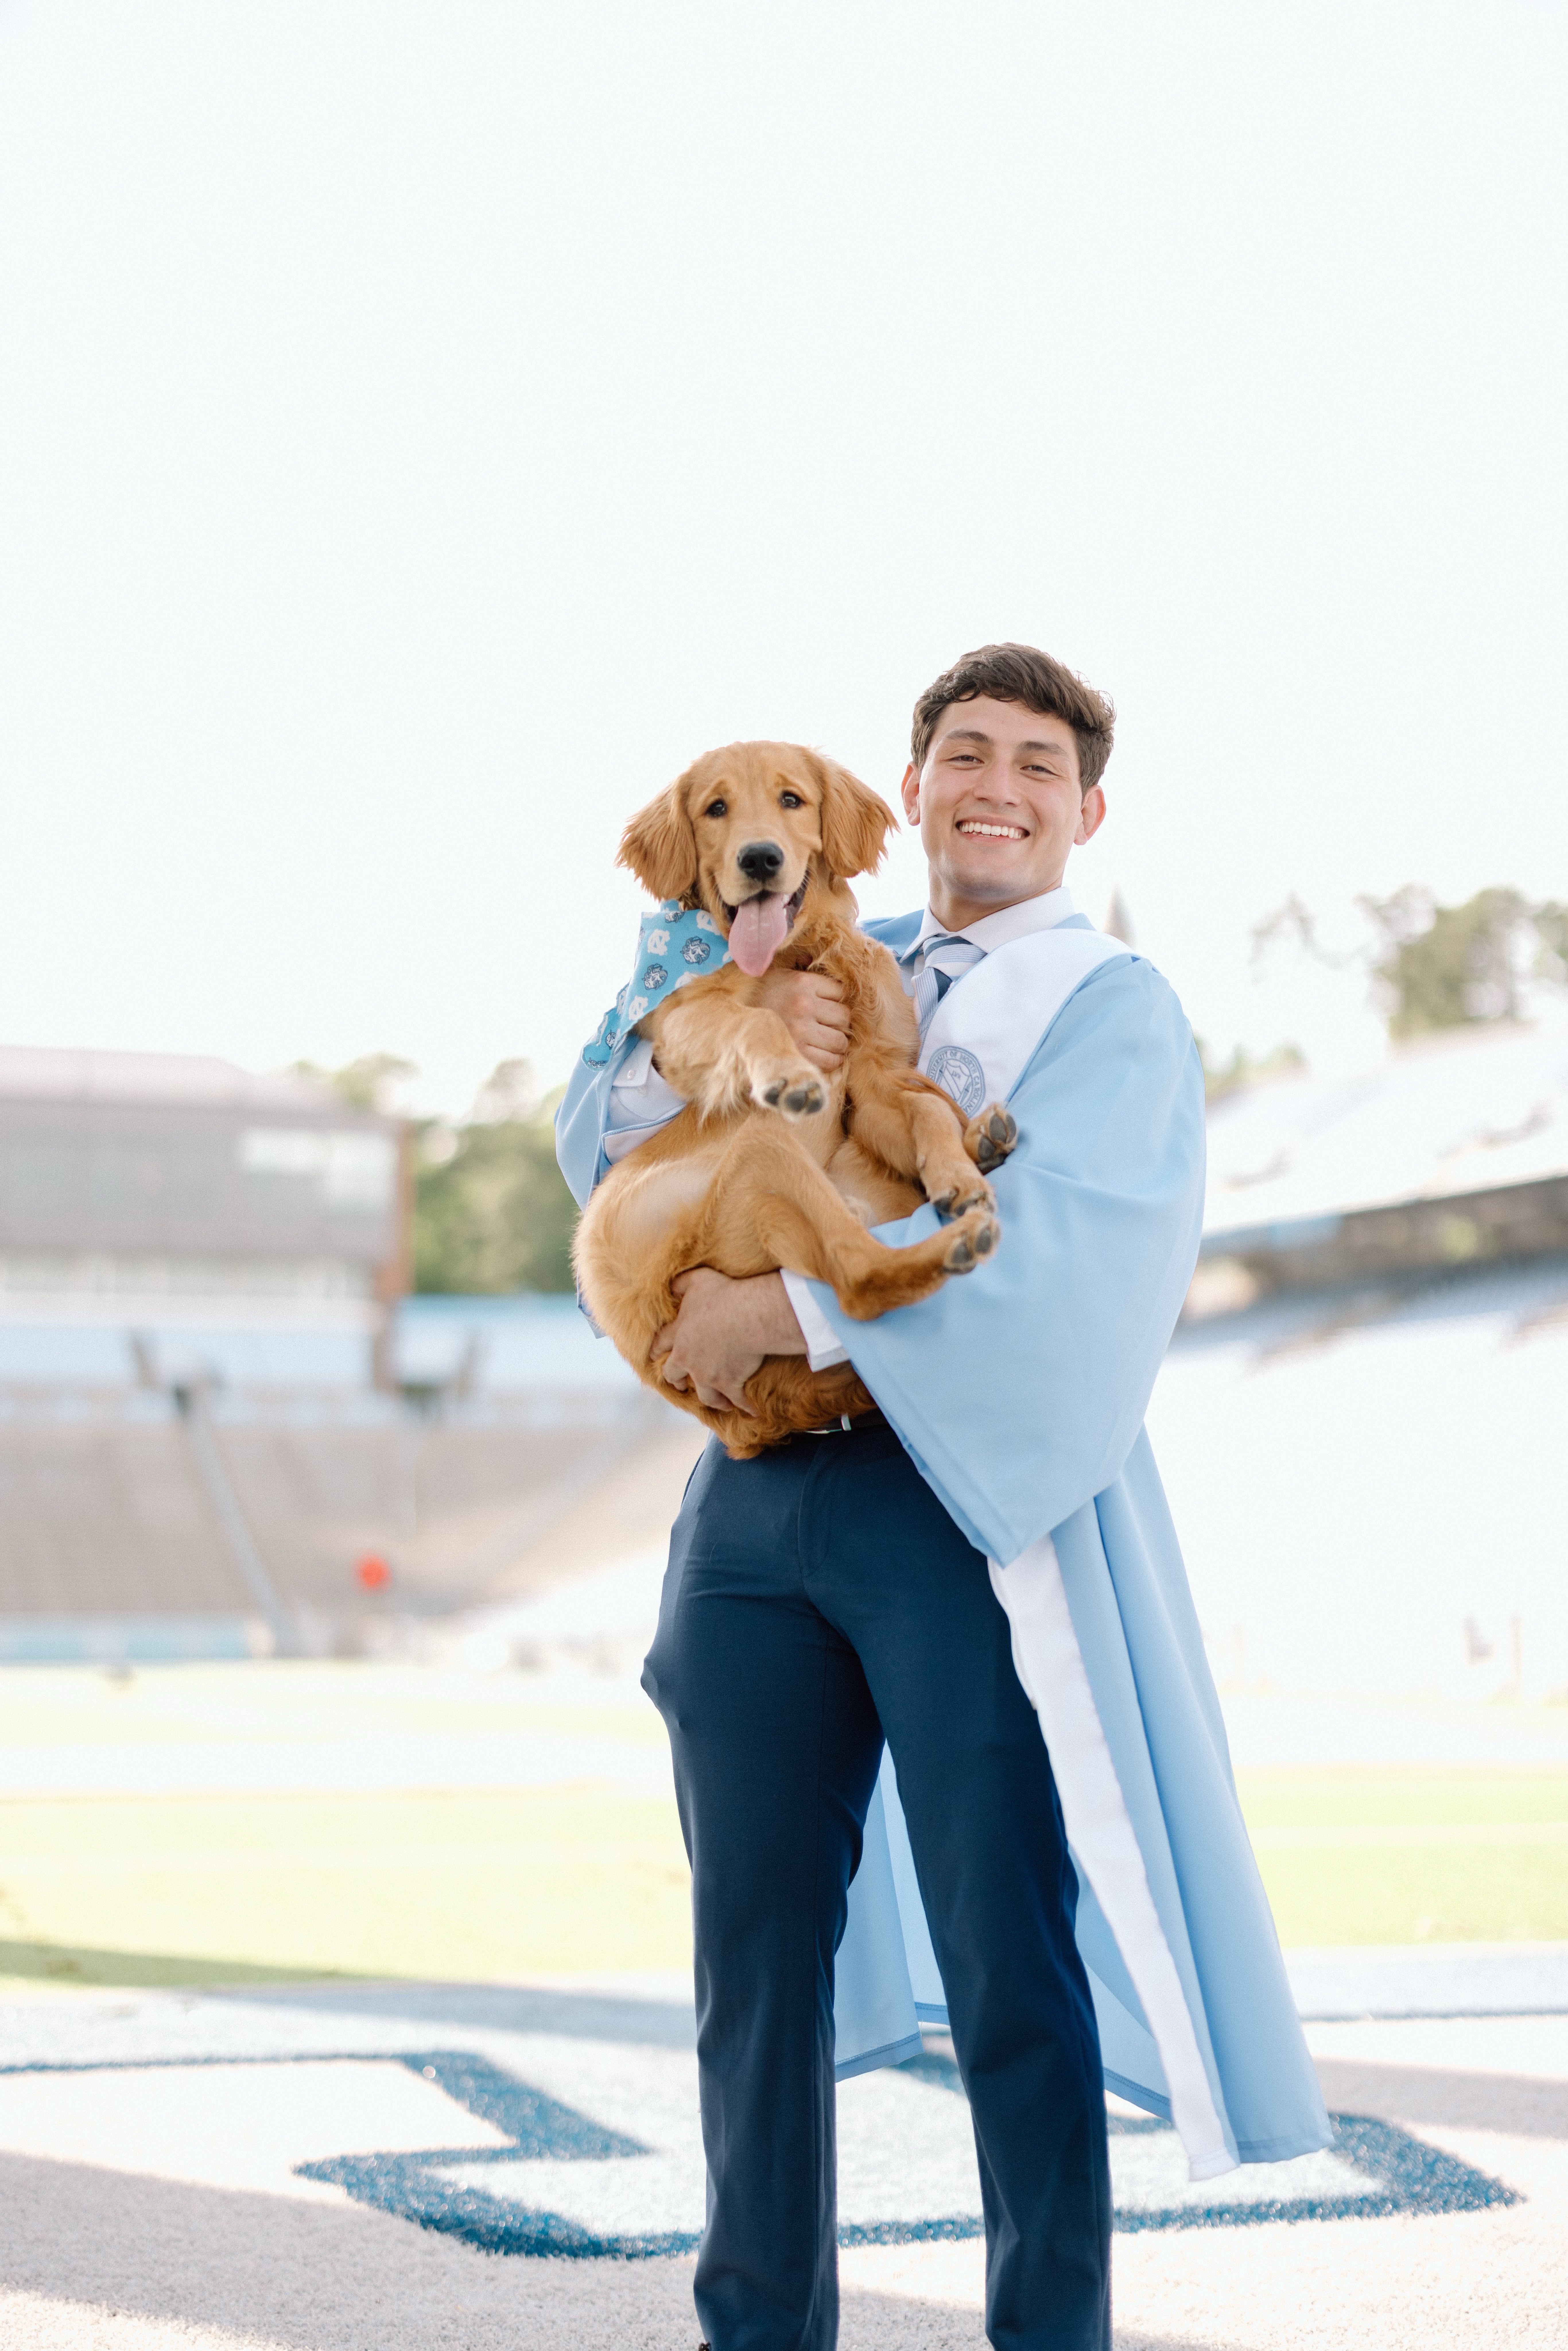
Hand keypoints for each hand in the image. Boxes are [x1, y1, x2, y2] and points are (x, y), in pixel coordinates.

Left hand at [651, 1268, 807, 1413]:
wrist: (749, 1315)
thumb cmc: (724, 1295)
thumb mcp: (697, 1280)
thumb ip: (681, 1284)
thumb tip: (671, 1286)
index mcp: (678, 1336)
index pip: (660, 1345)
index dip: (655, 1351)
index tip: (652, 1357)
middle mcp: (689, 1360)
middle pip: (675, 1375)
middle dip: (677, 1381)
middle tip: (681, 1385)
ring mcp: (709, 1375)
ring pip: (706, 1395)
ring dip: (713, 1399)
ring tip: (719, 1403)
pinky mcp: (731, 1384)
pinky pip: (738, 1400)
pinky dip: (746, 1407)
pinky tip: (752, 1412)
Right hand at [754, 968, 850, 1072]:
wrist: (730, 1021)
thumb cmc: (760, 997)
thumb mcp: (781, 975)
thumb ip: (805, 972)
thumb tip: (828, 974)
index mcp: (802, 982)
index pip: (841, 992)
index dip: (837, 999)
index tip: (828, 1005)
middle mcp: (803, 1005)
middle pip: (844, 1017)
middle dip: (838, 1022)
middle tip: (827, 1024)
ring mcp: (801, 1031)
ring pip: (840, 1040)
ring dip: (836, 1042)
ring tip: (825, 1040)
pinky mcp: (797, 1053)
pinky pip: (830, 1060)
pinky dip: (831, 1059)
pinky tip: (822, 1054)